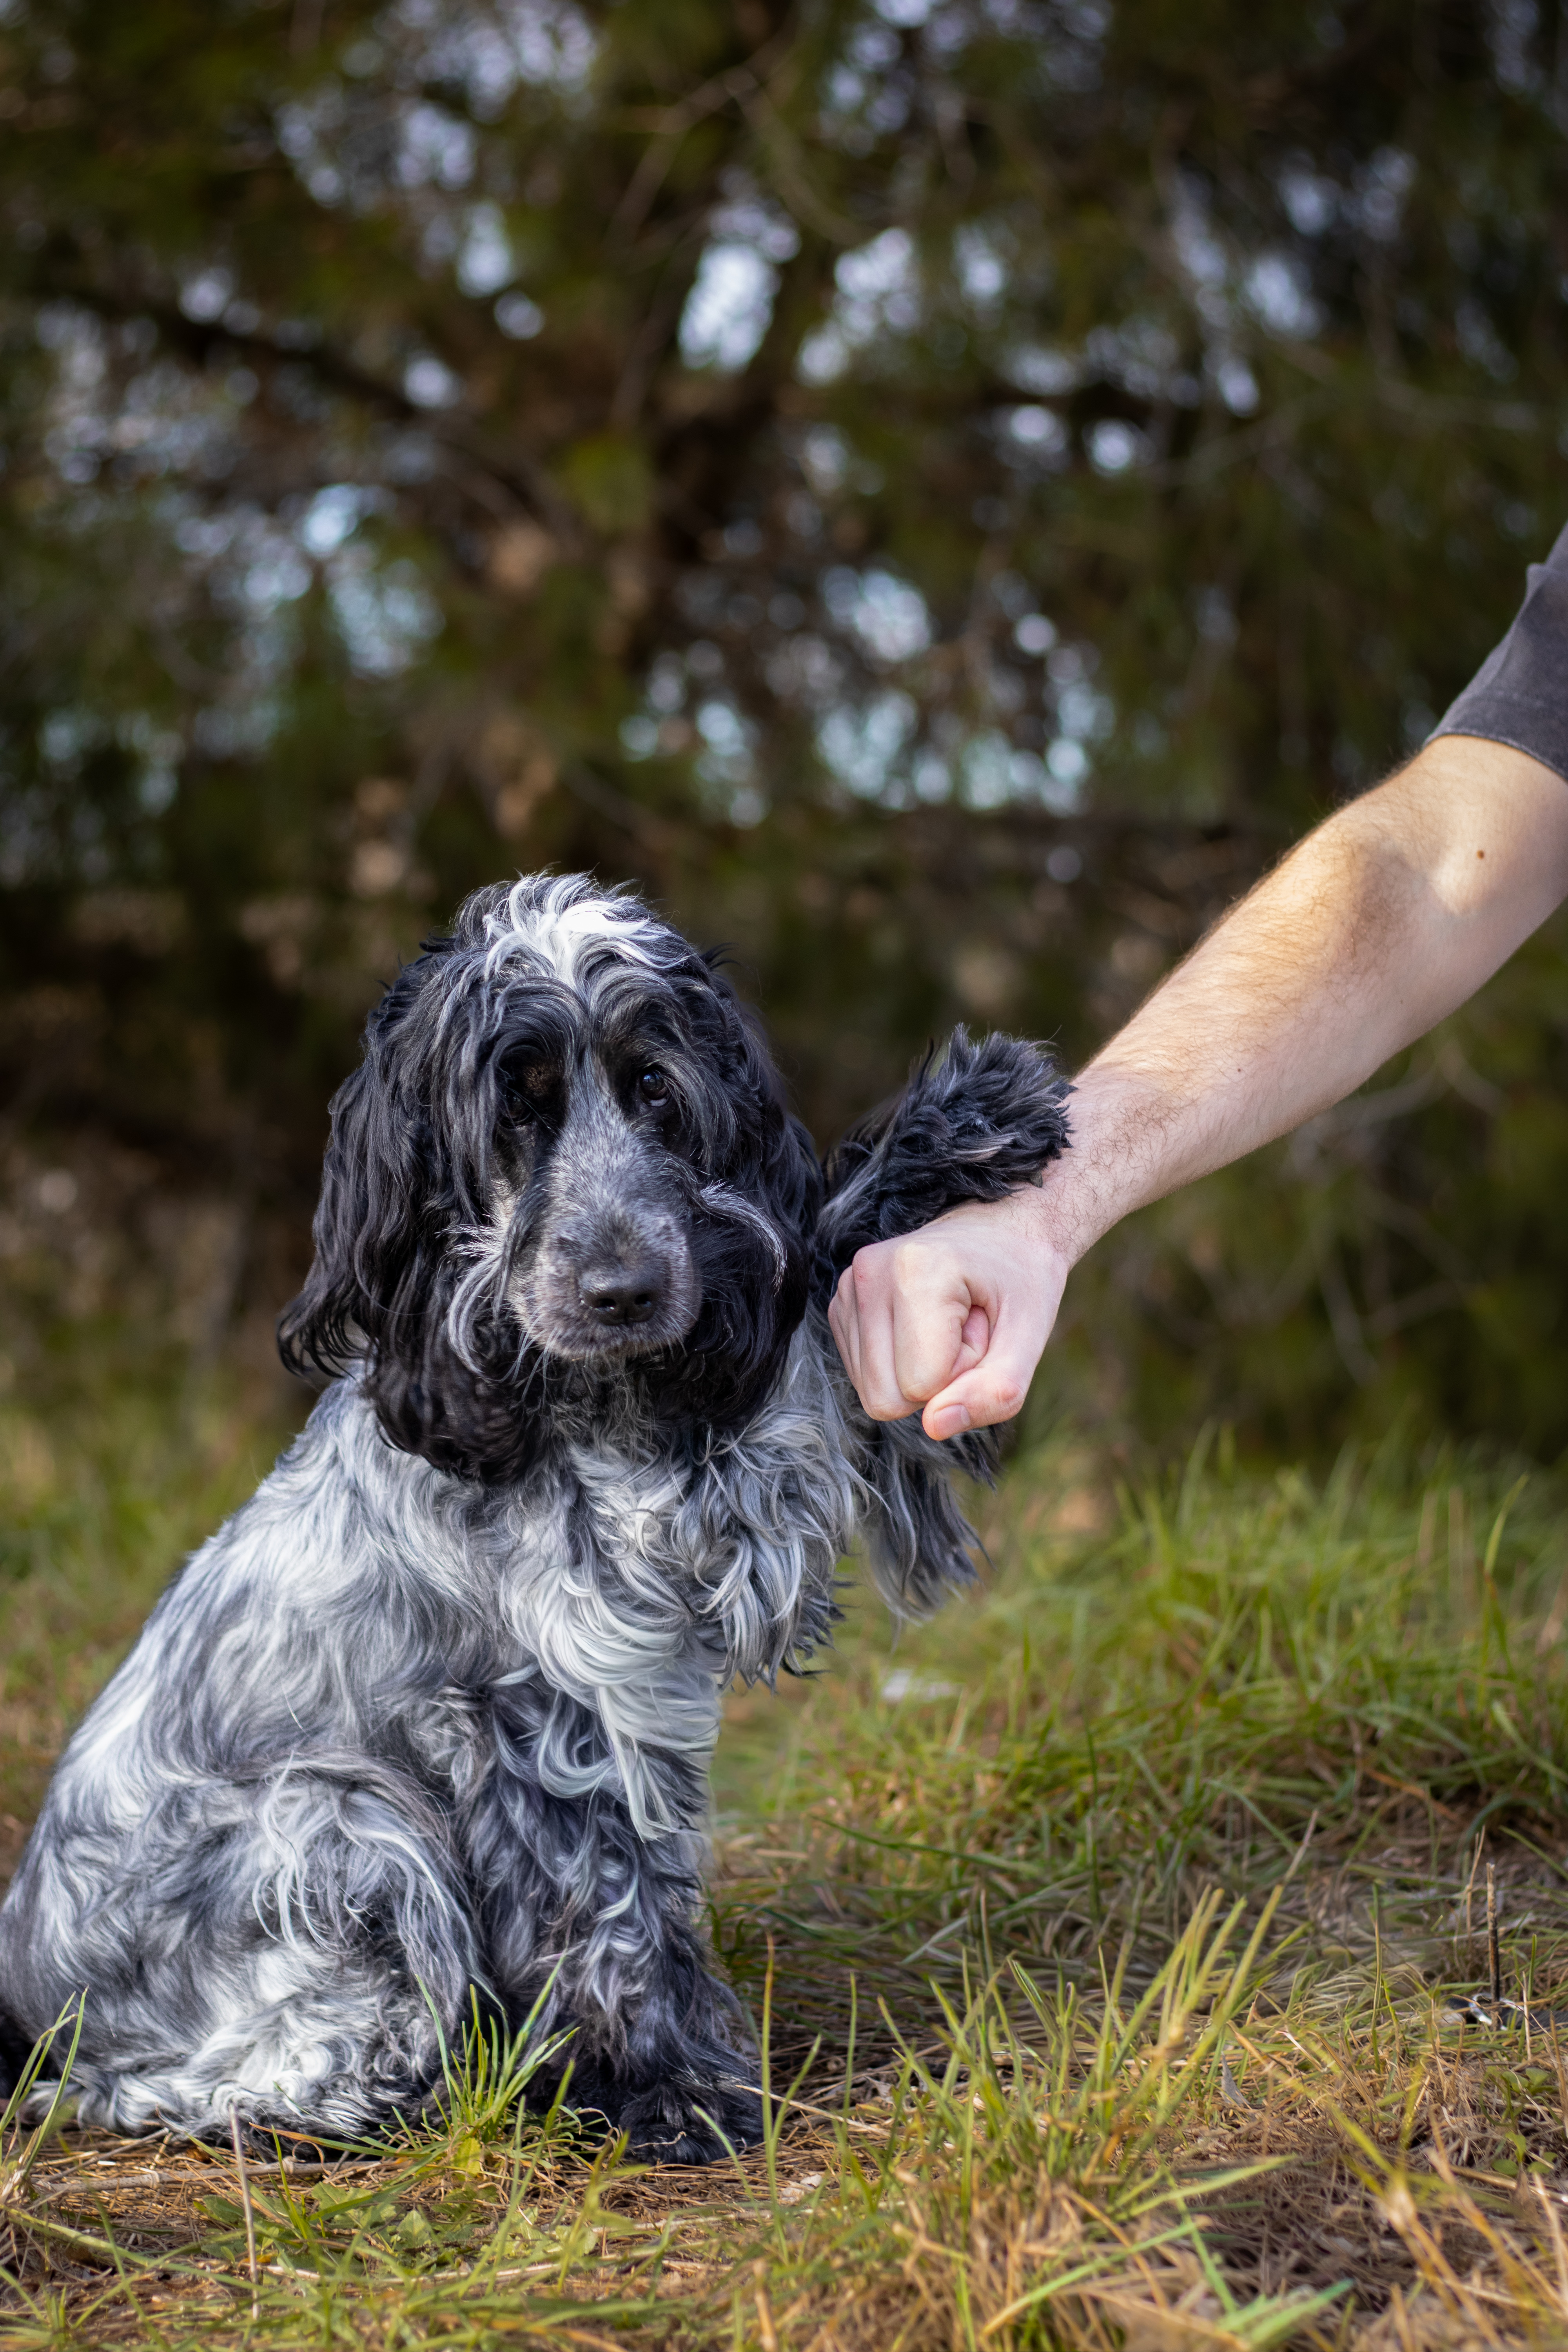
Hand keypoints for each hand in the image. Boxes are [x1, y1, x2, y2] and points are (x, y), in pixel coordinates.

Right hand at [827, 1189, 1068, 1441]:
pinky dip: (900, 1364)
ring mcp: (847, 1288)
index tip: (983, 1326)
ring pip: (873, 1393)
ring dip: (920, 1372)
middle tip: (967, 1329)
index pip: (921, 1385)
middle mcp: (867, 1273)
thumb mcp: (1032, 1336)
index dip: (965, 1373)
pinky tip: (923, 1325)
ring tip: (949, 1324)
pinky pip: (865, 1378)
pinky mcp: (840, 1305)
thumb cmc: (1020, 1282)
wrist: (1000, 1231)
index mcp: (916, 1270)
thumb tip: (935, 1427)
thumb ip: (996, 1390)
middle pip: (886, 1398)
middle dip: (938, 1380)